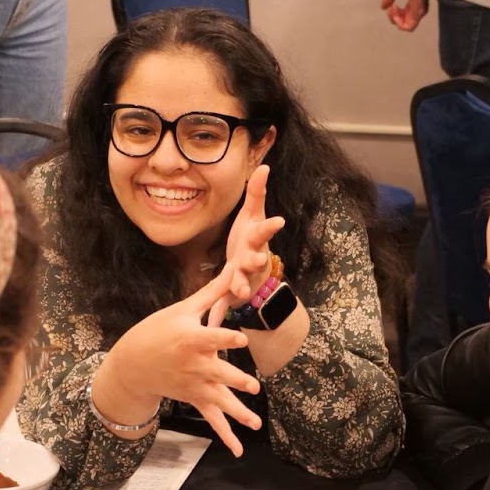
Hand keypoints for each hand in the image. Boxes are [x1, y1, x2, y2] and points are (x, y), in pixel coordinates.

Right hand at [99, 270, 262, 454]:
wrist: (133, 363)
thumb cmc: (158, 330)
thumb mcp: (182, 309)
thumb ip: (211, 293)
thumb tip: (233, 267)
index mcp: (191, 339)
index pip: (212, 337)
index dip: (227, 337)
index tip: (241, 338)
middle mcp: (195, 364)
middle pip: (219, 373)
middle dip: (235, 381)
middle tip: (253, 387)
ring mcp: (195, 385)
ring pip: (219, 401)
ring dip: (237, 413)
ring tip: (255, 423)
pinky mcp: (195, 398)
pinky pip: (212, 419)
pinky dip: (225, 436)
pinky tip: (239, 450)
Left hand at [218, 164, 285, 306]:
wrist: (250, 273)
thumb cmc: (249, 241)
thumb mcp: (252, 216)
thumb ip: (257, 193)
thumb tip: (264, 166)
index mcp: (254, 241)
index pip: (263, 231)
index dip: (270, 226)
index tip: (279, 221)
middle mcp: (252, 261)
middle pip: (255, 260)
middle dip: (256, 260)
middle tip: (257, 259)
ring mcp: (243, 278)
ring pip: (241, 283)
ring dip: (240, 287)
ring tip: (238, 291)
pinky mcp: (231, 292)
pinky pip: (223, 304)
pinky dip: (218, 314)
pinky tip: (211, 323)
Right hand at [381, 0, 430, 32]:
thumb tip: (383, 7)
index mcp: (412, 1)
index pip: (403, 14)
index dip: (394, 13)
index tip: (390, 6)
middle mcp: (416, 8)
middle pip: (403, 21)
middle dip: (393, 17)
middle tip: (390, 9)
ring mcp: (418, 12)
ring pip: (405, 26)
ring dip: (395, 20)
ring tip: (392, 11)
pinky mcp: (419, 14)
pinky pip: (409, 27)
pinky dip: (399, 23)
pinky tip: (395, 15)